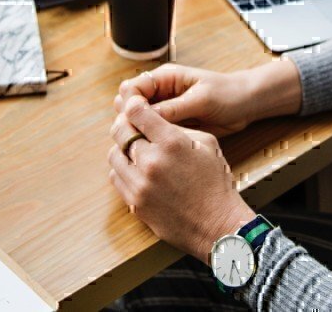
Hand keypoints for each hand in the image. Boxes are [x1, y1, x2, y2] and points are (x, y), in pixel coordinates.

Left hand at [108, 96, 254, 262]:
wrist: (217, 225)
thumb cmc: (216, 183)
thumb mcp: (207, 144)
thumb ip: (179, 128)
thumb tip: (154, 120)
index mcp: (172, 143)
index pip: (137, 112)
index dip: (133, 105)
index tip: (135, 106)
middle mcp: (152, 162)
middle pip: (120, 131)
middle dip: (124, 123)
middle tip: (132, 125)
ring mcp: (140, 185)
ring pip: (114, 155)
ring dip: (122, 148)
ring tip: (136, 150)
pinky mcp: (135, 203)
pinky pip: (116, 178)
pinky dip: (122, 170)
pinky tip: (136, 170)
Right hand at [114, 61, 301, 137]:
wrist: (247, 105)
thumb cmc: (228, 94)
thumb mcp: (200, 100)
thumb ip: (173, 107)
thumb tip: (145, 115)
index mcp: (165, 78)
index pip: (132, 88)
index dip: (128, 105)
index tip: (132, 122)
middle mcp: (161, 93)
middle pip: (131, 106)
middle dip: (130, 121)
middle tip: (136, 138)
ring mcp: (166, 110)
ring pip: (141, 122)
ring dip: (140, 133)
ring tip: (144, 147)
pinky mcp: (174, 124)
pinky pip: (155, 133)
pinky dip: (152, 140)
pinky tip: (154, 151)